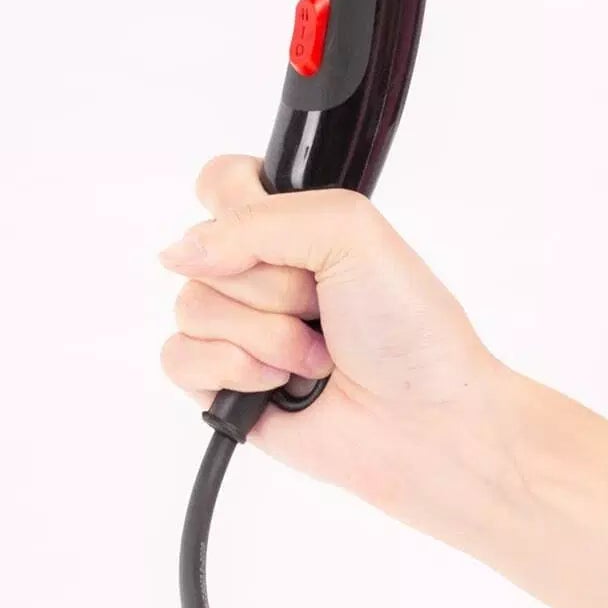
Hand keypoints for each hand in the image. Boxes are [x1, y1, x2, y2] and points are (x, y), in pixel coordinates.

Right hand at [160, 155, 508, 537]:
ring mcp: (237, 327)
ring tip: (314, 357)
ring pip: (190, 306)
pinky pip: (178, 359)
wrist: (430, 424)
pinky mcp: (222, 382)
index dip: (236, 207)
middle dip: (269, 286)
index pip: (218, 183)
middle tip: (321, 307)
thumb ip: (258, 222)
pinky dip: (233, 371)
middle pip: (200, 250)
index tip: (282, 239)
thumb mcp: (348, 232)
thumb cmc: (409, 326)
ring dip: (263, 337)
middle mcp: (256, 271)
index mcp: (287, 224)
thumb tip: (178, 251)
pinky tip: (278, 386)